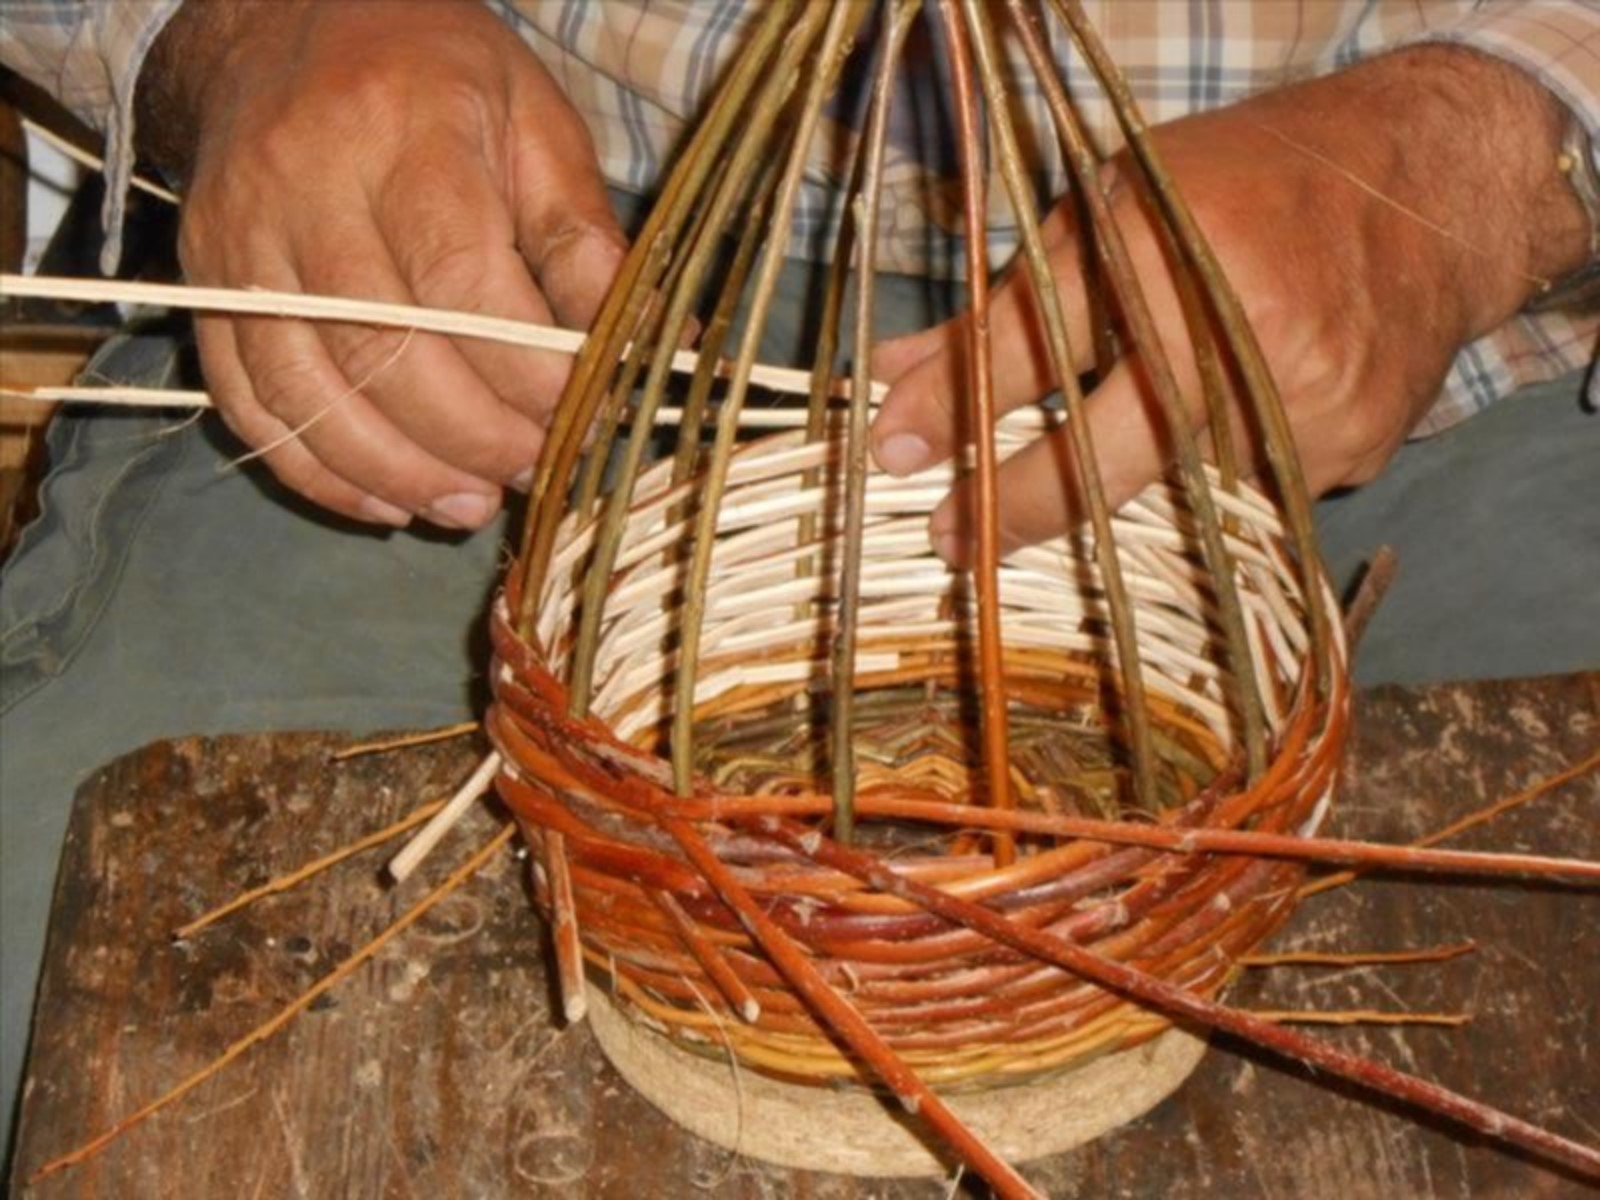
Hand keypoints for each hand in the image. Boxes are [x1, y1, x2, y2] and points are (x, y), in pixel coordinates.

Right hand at [139, 0, 625, 529]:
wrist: (289, 24)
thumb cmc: (436, 78)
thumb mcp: (535, 127)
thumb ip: (584, 244)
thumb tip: (649, 353)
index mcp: (404, 130)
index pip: (460, 280)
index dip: (523, 372)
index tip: (575, 419)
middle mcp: (305, 183)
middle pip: (383, 347)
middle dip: (469, 435)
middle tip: (528, 472)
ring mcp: (240, 240)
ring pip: (308, 389)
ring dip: (397, 471)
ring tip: (470, 508)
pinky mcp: (205, 285)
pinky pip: (249, 401)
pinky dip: (317, 470)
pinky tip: (388, 501)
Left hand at [869, 46, 1590, 564]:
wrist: (1431, 187)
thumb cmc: (1246, 188)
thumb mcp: (1112, 213)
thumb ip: (1003, 311)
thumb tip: (889, 385)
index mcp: (1164, 240)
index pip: (1035, 345)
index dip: (957, 407)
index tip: (893, 458)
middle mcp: (1235, 323)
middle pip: (1103, 450)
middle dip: (1018, 501)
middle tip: (953, 540)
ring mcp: (1303, 395)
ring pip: (1172, 487)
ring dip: (1133, 476)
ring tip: (1159, 414)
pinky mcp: (1354, 445)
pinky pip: (1247, 493)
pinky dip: (1215, 467)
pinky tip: (1237, 412)